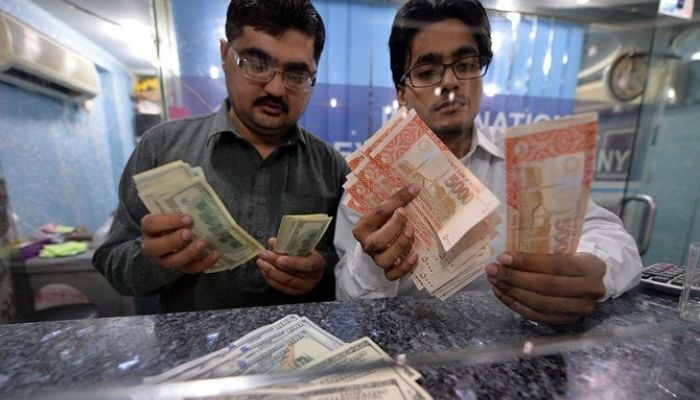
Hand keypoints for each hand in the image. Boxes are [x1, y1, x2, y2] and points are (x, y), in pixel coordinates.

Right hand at [140, 213, 220, 273]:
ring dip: (189, 253)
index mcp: (149, 228)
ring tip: (203, 242)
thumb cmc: (174, 221)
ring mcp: (165, 260)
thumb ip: (179, 205)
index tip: (187, 218)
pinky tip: (216, 254)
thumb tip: (196, 190)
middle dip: (173, 241)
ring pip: (173, 262)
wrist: (174, 239)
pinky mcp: (180, 268)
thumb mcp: (172, 211)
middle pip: (155, 248)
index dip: (168, 221)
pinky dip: (204, 262)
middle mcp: (153, 246)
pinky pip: (191, 269)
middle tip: (188, 233)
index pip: (151, 224)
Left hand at [257, 238, 325, 295]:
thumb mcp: (302, 246)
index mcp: (317, 263)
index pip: (307, 265)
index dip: (293, 262)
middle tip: (264, 255)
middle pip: (292, 275)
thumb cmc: (307, 254)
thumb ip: (288, 244)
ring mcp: (304, 287)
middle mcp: (313, 278)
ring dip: (270, 272)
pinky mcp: (296, 292)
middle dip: (275, 265)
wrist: (312, 266)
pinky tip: (264, 271)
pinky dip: (271, 279)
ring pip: (285, 282)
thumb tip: (272, 242)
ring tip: (261, 262)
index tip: (279, 259)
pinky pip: (281, 288)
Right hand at [352, 184, 419, 280]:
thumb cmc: (382, 225)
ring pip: (384, 259)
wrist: (377, 247)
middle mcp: (367, 245)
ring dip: (400, 245)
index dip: (396, 201)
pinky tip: (415, 255)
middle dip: (393, 227)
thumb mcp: (383, 214)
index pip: (377, 213)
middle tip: (406, 215)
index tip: (413, 190)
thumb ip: (394, 204)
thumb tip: (415, 187)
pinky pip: (393, 275)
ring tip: (412, 232)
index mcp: (362, 227)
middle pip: (377, 241)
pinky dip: (404, 266)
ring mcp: (376, 260)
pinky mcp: (386, 272)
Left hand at [485, 252, 605, 324]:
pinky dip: (514, 304)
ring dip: (511, 291)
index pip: (557, 265)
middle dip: (515, 278)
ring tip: (494, 280)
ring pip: (539, 303)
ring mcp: (578, 310)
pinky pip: (535, 315)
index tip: (504, 257)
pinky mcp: (565, 321)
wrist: (590, 279)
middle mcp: (590, 291)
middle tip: (492, 269)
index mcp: (592, 267)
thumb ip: (543, 251)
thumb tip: (506, 255)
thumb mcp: (566, 249)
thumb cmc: (572, 259)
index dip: (528, 262)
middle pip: (546, 286)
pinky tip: (500, 292)